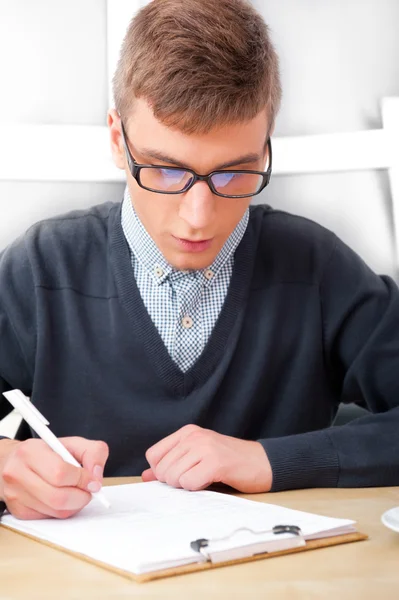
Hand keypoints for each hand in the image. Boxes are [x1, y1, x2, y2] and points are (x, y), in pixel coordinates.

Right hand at [0, 437, 108, 519]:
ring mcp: (16, 495)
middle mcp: (18, 473)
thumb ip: (93, 453)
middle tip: (88, 490)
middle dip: (81, 496)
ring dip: (74, 505)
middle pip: (58, 497)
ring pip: (56, 511)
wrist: (14, 461)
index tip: (92, 480)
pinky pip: (49, 517)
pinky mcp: (18, 511)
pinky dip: (62, 510)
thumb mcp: (73, 443)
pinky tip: (62, 497)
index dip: (82, 479)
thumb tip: (96, 477)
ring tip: (76, 491)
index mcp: (31, 452)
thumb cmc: (46, 452)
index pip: (61, 473)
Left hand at [142, 425, 271, 492]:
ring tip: (203, 478)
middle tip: (195, 478)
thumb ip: (171, 464)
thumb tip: (145, 476)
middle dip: (174, 481)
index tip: (178, 474)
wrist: (262, 462)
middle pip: (162, 469)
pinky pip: (189, 483)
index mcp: (187, 432)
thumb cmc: (229, 462)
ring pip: (173, 477)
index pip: (153, 455)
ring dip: (186, 485)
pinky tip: (210, 481)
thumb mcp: (197, 457)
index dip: (160, 471)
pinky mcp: (215, 462)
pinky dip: (196, 488)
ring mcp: (205, 447)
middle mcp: (194, 436)